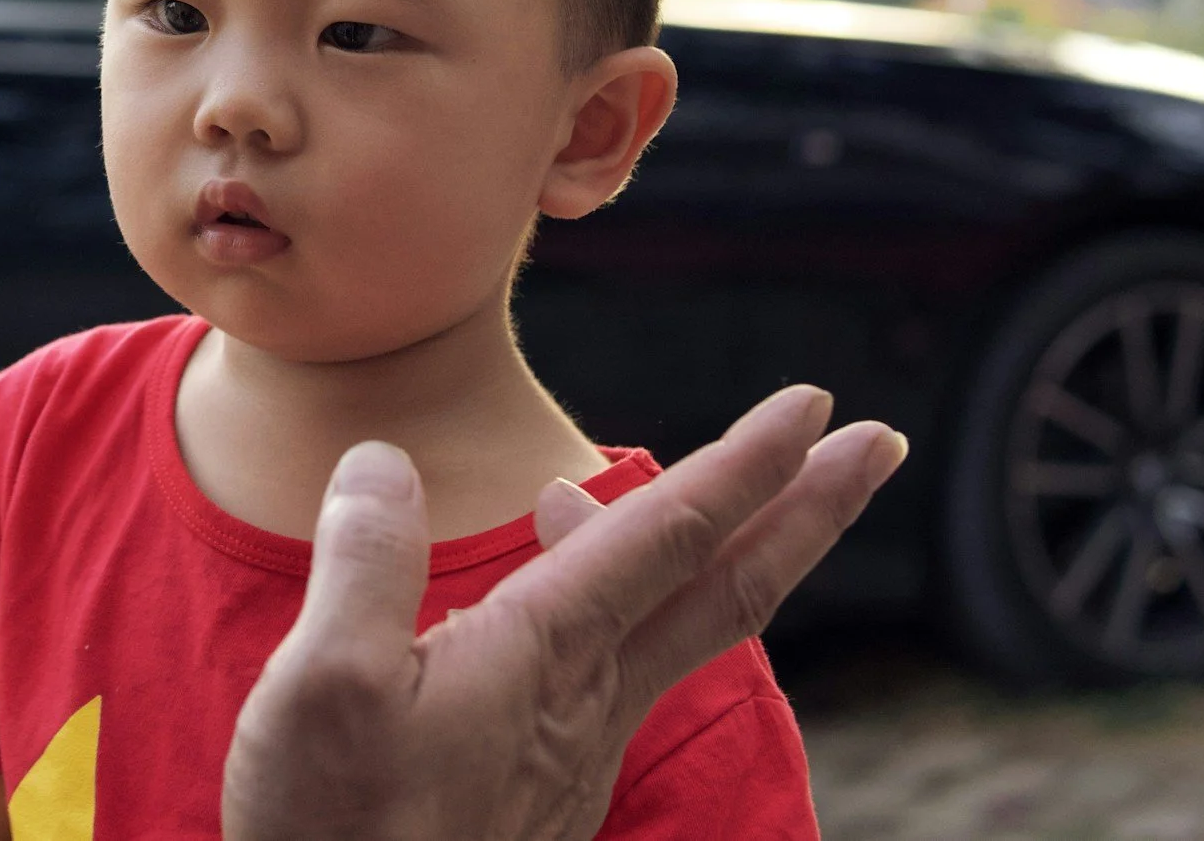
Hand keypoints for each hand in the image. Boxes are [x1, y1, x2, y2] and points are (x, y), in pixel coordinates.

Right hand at [222, 386, 906, 840]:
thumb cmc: (331, 832)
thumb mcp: (324, 684)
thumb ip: (366, 561)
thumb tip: (388, 464)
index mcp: (542, 657)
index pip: (669, 536)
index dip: (746, 463)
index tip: (817, 405)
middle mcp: (585, 703)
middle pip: (726, 591)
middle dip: (807, 510)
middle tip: (879, 443)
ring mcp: (574, 756)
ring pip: (675, 634)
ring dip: (724, 555)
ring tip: (715, 494)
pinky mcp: (542, 794)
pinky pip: (616, 675)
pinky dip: (633, 610)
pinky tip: (585, 605)